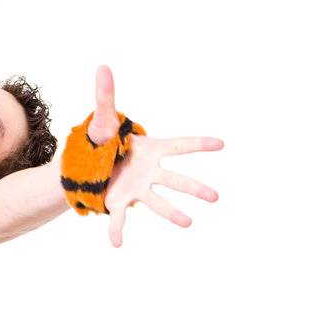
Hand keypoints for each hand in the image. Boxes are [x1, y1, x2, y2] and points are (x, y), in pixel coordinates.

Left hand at [90, 66, 223, 247]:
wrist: (89, 165)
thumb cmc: (103, 140)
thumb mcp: (103, 119)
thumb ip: (105, 97)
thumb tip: (102, 66)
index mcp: (151, 150)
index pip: (179, 145)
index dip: (199, 144)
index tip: (221, 144)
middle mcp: (149, 172)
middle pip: (175, 180)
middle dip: (195, 188)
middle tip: (215, 197)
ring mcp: (136, 190)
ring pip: (157, 202)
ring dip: (172, 212)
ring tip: (188, 223)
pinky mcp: (119, 203)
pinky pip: (119, 219)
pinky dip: (116, 231)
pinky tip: (117, 244)